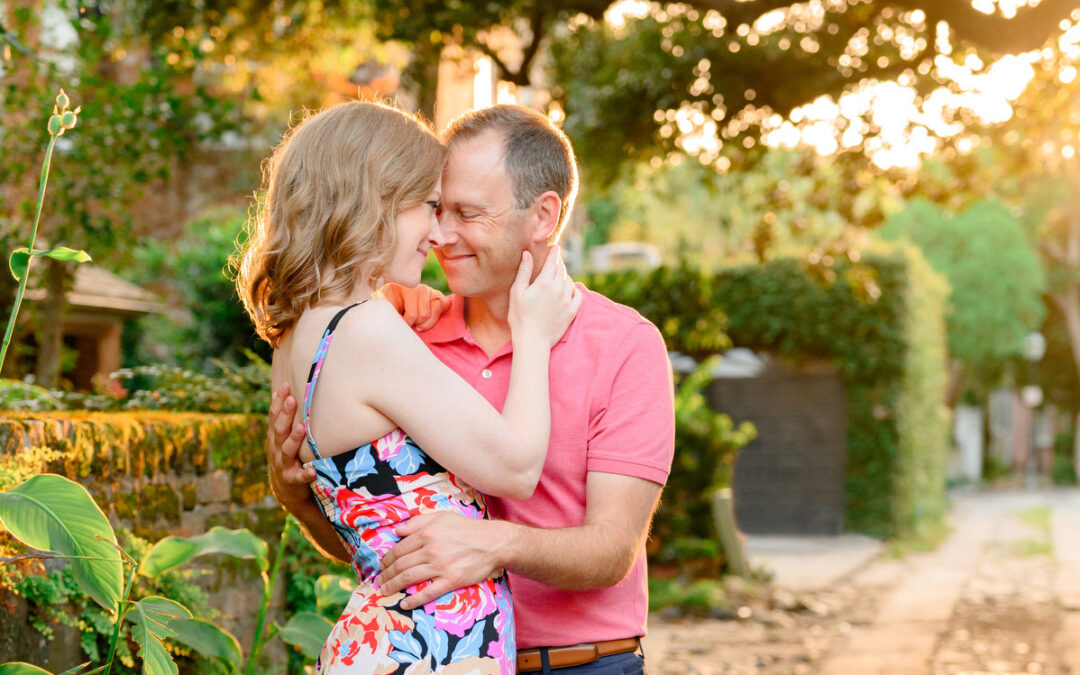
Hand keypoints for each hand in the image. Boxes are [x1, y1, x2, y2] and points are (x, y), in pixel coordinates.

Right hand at [267, 384, 316, 510]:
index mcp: (275, 437)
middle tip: (292, 400)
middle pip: (279, 430)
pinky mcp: (291, 480)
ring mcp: (283, 465)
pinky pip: (298, 477)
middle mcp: (276, 449)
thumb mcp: (284, 439)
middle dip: (285, 414)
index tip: (285, 386)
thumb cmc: (289, 458)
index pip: (274, 416)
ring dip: (294, 439)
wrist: (286, 491)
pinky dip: (305, 474)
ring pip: (287, 450)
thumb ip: (286, 420)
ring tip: (301, 428)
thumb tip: (287, 393)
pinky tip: (312, 471)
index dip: (278, 401)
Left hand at [375, 512, 507, 609]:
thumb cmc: (467, 528)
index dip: (386, 559)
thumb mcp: (441, 517)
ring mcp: (441, 566)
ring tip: (384, 591)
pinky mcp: (451, 580)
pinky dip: (414, 600)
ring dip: (393, 586)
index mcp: (426, 533)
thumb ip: (417, 522)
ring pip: (409, 578)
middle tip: (379, 581)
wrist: (493, 542)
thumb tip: (397, 531)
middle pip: (401, 565)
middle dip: (386, 575)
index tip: (382, 566)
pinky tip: (404, 603)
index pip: (399, 549)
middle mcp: (431, 550)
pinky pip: (428, 592)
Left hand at [378, 283, 450, 331]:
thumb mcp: (387, 306)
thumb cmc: (391, 302)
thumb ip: (392, 313)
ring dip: (426, 323)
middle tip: (409, 322)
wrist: (396, 295)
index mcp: (406, 288)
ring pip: (435, 312)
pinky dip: (437, 316)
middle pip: (424, 315)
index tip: (400, 324)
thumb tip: (401, 326)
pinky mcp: (440, 296)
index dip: (407, 324)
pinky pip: (444, 307)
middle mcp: (421, 288)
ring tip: (417, 323)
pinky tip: (427, 319)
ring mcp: (432, 291)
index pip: (412, 315)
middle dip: (416, 324)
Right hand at [508, 248, 581, 347]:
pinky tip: (568, 289)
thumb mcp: (517, 292)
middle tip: (554, 260)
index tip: (555, 247)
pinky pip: (578, 295)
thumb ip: (523, 271)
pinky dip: (574, 289)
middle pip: (561, 269)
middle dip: (558, 263)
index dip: (554, 252)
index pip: (552, 261)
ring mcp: (567, 300)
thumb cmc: (520, 317)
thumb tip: (527, 253)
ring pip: (569, 281)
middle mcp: (558, 289)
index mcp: (544, 282)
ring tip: (558, 275)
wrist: (532, 340)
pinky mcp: (572, 311)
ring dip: (564, 275)